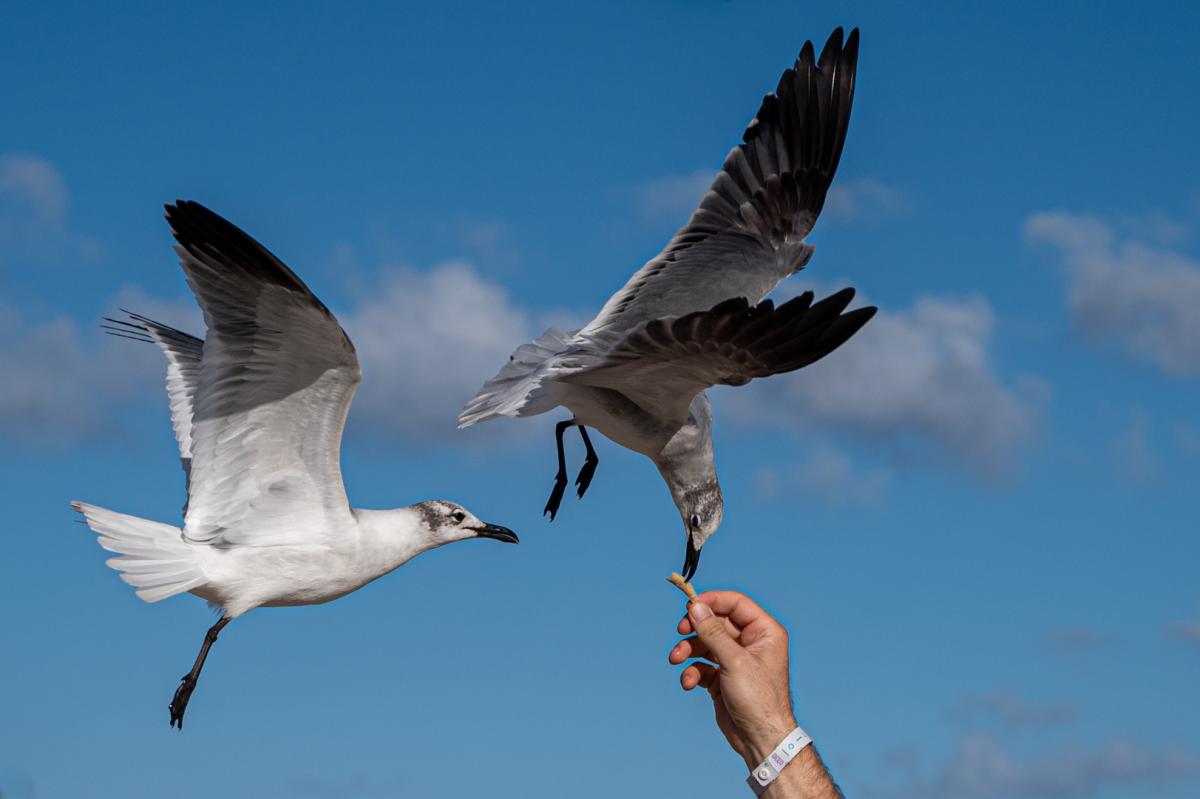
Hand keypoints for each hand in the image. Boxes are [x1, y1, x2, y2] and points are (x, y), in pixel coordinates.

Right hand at [668, 590, 796, 766]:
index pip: (735, 604)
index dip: (712, 601)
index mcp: (763, 632)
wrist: (759, 739)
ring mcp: (735, 660)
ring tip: (676, 659)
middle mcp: (750, 642)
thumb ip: (712, 632)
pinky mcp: (722, 678)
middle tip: (680, 631)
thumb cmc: (758, 699)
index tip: (690, 605)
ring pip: (705, 644)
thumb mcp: (734, 661)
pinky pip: (702, 666)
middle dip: (695, 629)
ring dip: (688, 650)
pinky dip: (693, 672)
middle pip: (715, 623)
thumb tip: (695, 607)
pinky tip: (689, 683)